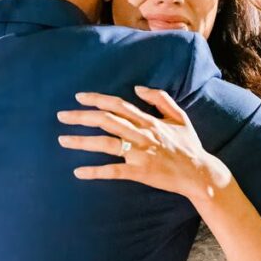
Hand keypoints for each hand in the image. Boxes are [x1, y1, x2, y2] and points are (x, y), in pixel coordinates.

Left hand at [57, 86, 231, 203]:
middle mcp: (142, 134)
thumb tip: (138, 88)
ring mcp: (140, 154)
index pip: (118, 105)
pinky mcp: (140, 172)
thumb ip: (160, 98)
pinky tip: (78, 172)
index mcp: (149, 120)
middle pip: (106, 121)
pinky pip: (113, 171)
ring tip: (62, 140)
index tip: (78, 97)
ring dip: (81, 142)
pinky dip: (95, 171)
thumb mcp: (179, 116)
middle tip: (61, 115)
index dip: (97, 99)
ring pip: (105, 144)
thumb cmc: (188, 144)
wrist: (199, 173)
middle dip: (81, 117)